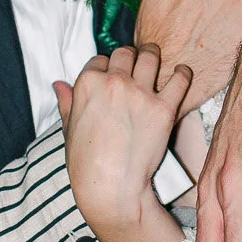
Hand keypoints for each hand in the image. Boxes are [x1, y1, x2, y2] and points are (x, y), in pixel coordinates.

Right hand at [55, 44, 191, 237]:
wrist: (110, 188)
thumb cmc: (85, 163)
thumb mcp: (68, 129)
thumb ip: (66, 102)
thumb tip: (58, 84)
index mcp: (87, 84)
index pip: (99, 60)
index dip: (106, 66)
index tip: (112, 74)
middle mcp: (114, 82)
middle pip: (125, 53)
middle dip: (129, 57)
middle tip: (136, 63)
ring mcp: (140, 93)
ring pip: (151, 57)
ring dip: (153, 56)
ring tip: (156, 59)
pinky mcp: (163, 108)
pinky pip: (179, 79)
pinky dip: (183, 73)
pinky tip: (182, 72)